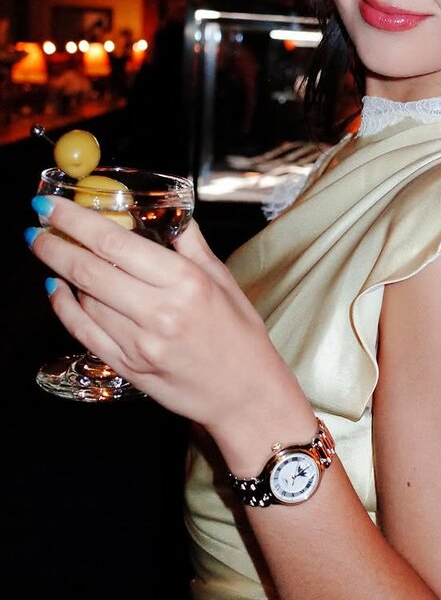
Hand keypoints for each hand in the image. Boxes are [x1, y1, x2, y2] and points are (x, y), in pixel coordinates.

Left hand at [28, 197, 294, 428]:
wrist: (244, 394)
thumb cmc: (239, 335)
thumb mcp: (222, 279)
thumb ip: (190, 243)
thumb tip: (168, 212)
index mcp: (186, 282)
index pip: (117, 244)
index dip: (76, 221)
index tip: (53, 205)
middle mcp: (160, 312)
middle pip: (91, 271)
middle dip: (56, 243)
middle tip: (36, 225)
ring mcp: (140, 343)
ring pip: (85, 300)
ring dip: (61, 272)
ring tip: (53, 251)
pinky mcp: (127, 367)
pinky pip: (84, 332)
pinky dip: (65, 308)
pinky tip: (57, 289)